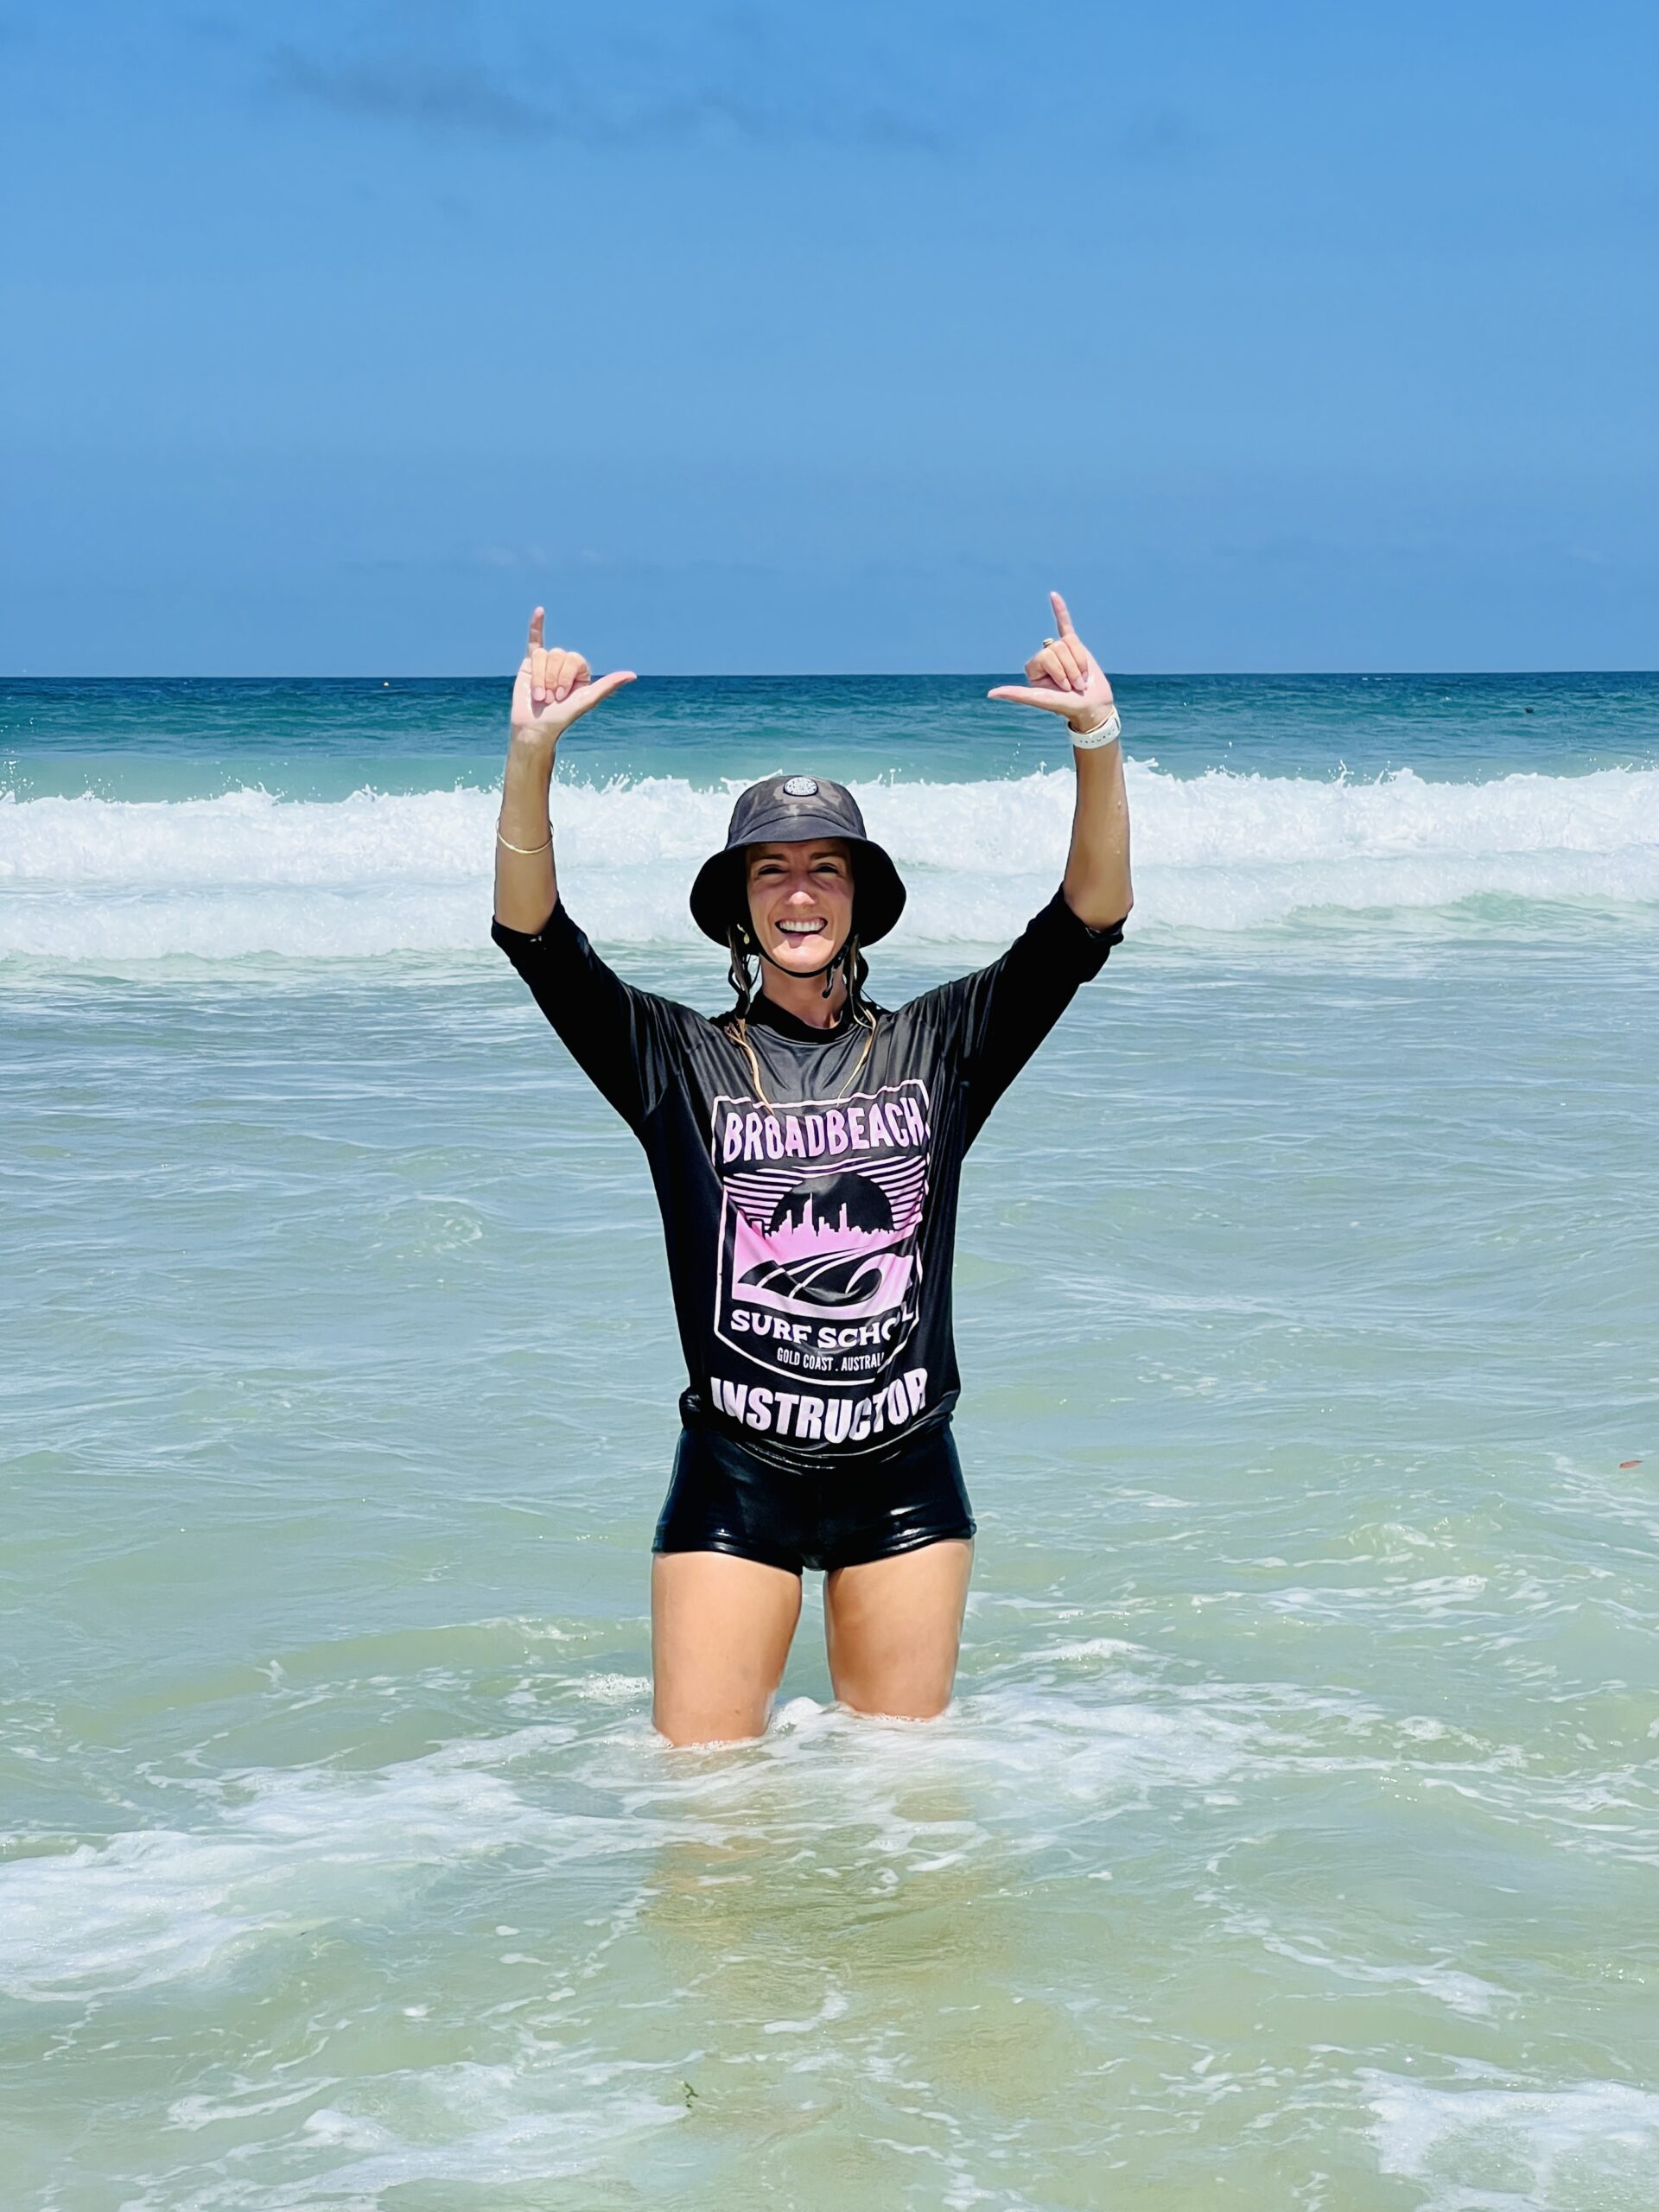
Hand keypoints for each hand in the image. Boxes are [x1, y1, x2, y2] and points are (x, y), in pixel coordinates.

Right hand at [511, 607, 635, 741]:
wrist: (536, 727)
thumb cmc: (562, 717)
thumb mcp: (587, 700)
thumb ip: (608, 685)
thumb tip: (633, 675)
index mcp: (580, 671)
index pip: (574, 659)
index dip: (566, 676)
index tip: (563, 696)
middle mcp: (565, 665)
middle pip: (558, 655)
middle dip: (553, 679)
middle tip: (552, 698)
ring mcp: (547, 662)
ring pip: (543, 655)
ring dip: (540, 678)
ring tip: (541, 695)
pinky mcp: (530, 663)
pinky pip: (534, 640)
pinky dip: (536, 625)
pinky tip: (540, 611)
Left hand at [987, 590, 1115, 733]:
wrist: (1091, 704)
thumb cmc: (1066, 705)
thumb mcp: (1040, 698)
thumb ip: (1017, 694)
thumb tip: (990, 694)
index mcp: (1033, 667)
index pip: (1046, 656)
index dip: (1059, 671)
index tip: (1064, 689)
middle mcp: (1045, 657)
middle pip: (1058, 648)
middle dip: (1071, 668)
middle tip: (1074, 685)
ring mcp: (1059, 649)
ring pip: (1070, 643)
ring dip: (1080, 662)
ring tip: (1081, 679)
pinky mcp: (1073, 645)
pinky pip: (1065, 623)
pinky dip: (1060, 609)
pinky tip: (1054, 595)